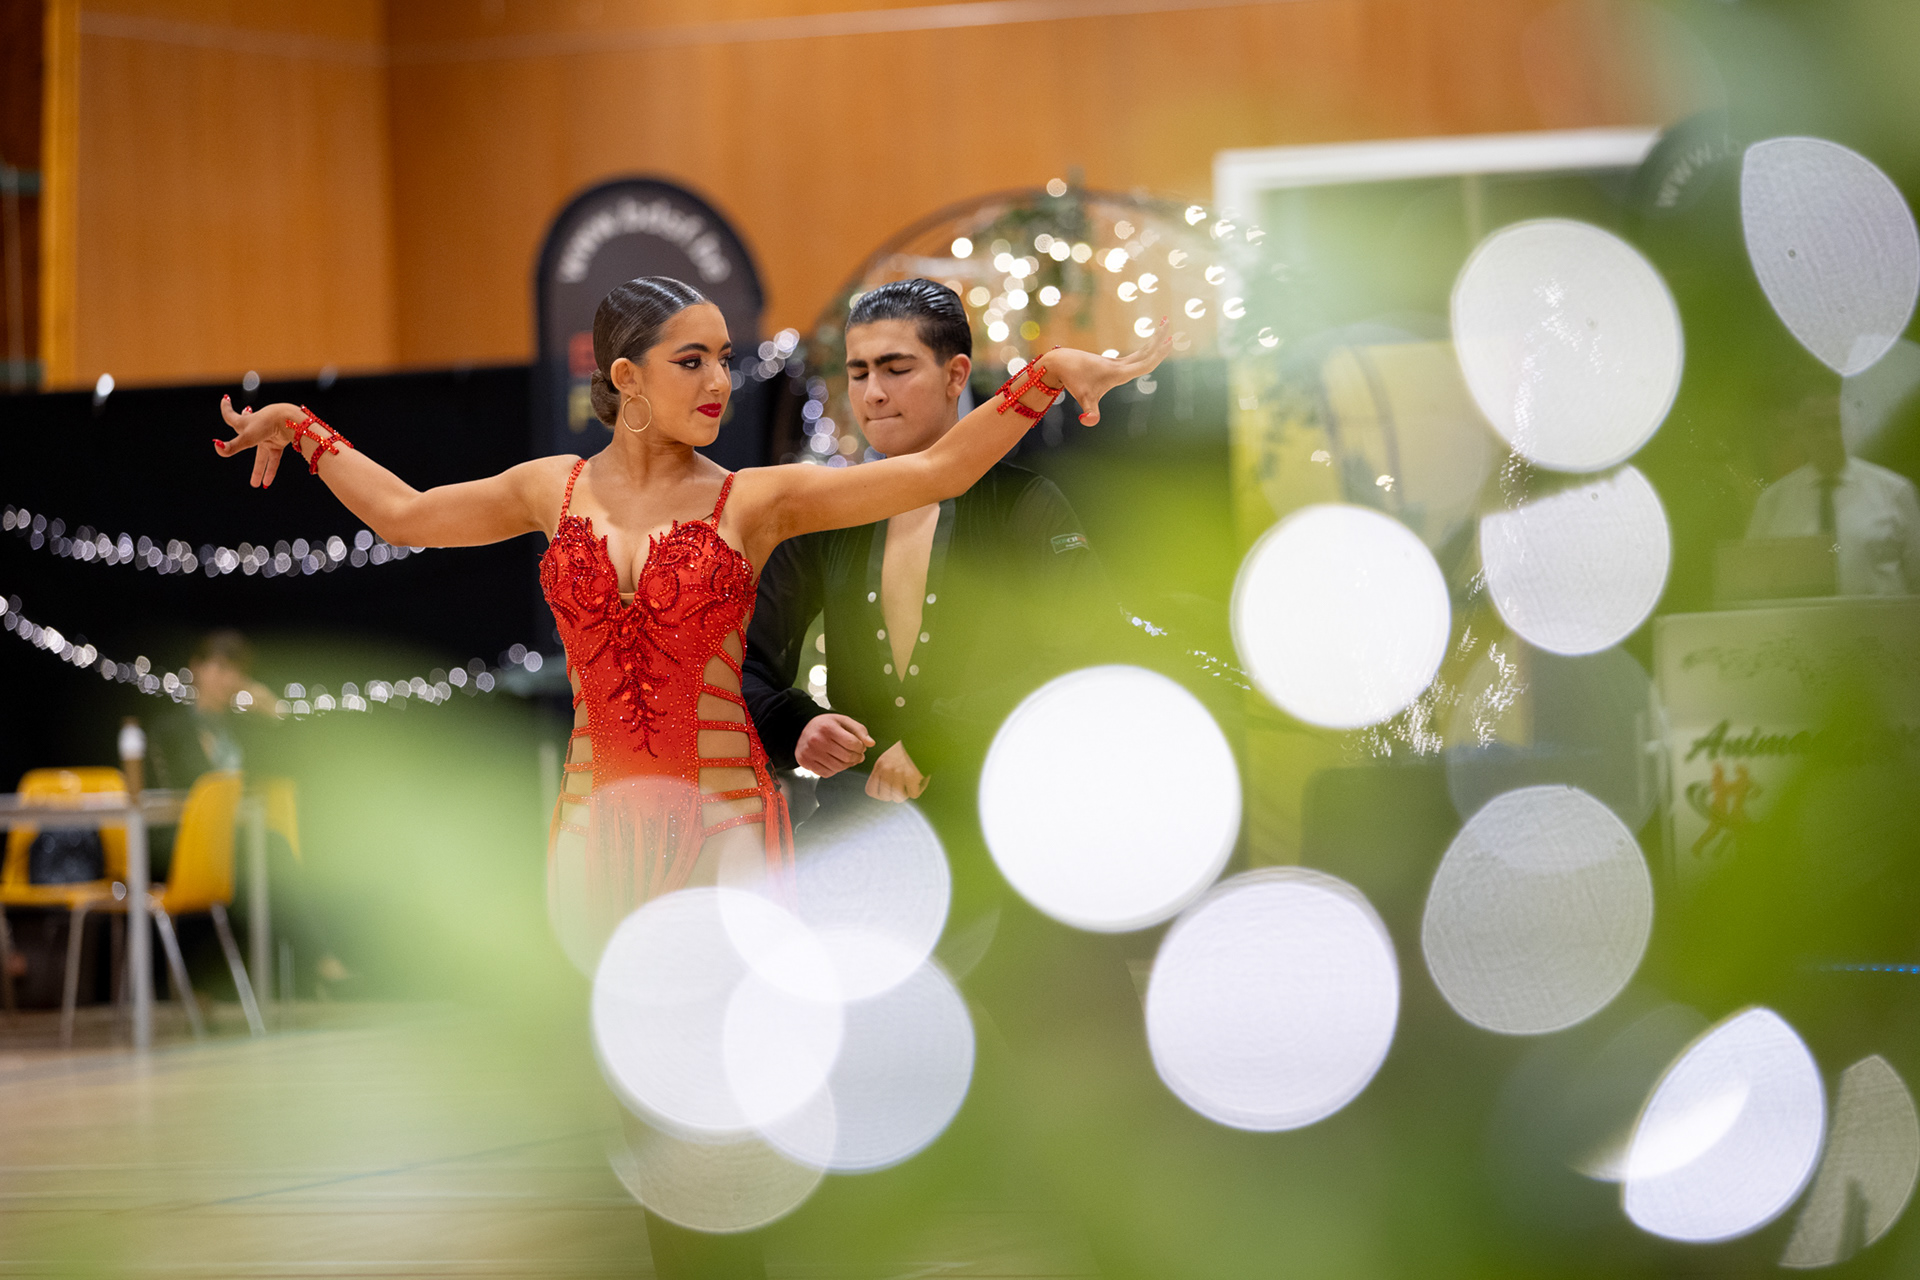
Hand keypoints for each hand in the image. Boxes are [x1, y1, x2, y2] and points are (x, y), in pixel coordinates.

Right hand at [213, 398, 302, 487]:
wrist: (290, 421)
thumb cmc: (266, 425)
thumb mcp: (246, 437)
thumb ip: (232, 446)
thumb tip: (216, 446)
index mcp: (244, 423)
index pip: (230, 416)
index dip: (226, 408)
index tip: (225, 398)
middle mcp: (255, 429)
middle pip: (244, 435)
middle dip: (239, 437)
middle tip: (240, 426)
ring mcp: (267, 436)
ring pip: (261, 454)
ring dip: (258, 469)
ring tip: (254, 484)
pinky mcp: (279, 442)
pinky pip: (273, 459)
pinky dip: (271, 470)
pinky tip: (267, 483)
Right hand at [795, 713, 872, 776]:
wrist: (802, 729)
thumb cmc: (826, 725)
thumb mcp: (843, 721)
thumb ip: (859, 730)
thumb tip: (871, 743)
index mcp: (828, 727)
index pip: (852, 743)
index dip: (861, 747)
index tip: (861, 747)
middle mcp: (817, 740)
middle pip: (846, 757)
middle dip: (857, 758)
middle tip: (858, 755)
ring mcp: (810, 753)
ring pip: (838, 767)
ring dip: (848, 765)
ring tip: (849, 759)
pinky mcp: (806, 762)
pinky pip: (827, 773)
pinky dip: (835, 770)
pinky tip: (836, 762)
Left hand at [865, 740, 928, 802]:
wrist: (923, 740)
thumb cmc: (908, 751)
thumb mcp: (889, 759)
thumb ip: (883, 774)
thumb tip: (884, 794)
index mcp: (879, 765)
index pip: (870, 790)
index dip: (880, 795)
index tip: (889, 792)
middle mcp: (886, 769)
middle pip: (884, 797)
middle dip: (895, 795)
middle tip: (904, 786)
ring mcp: (897, 773)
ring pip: (898, 798)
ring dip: (907, 792)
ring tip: (913, 781)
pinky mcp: (910, 777)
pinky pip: (913, 794)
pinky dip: (919, 789)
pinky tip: (920, 779)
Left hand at [1037, 323, 1173, 426]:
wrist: (1060, 363)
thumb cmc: (1073, 381)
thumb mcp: (1084, 398)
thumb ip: (1090, 412)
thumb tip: (1088, 422)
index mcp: (1119, 372)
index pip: (1145, 363)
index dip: (1159, 354)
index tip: (1170, 340)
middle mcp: (1119, 365)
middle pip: (1144, 352)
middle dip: (1158, 339)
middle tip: (1168, 322)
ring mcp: (1114, 363)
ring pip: (1139, 352)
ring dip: (1152, 343)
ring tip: (1162, 330)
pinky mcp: (1108, 363)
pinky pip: (1132, 356)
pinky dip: (1143, 351)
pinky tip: (1145, 351)